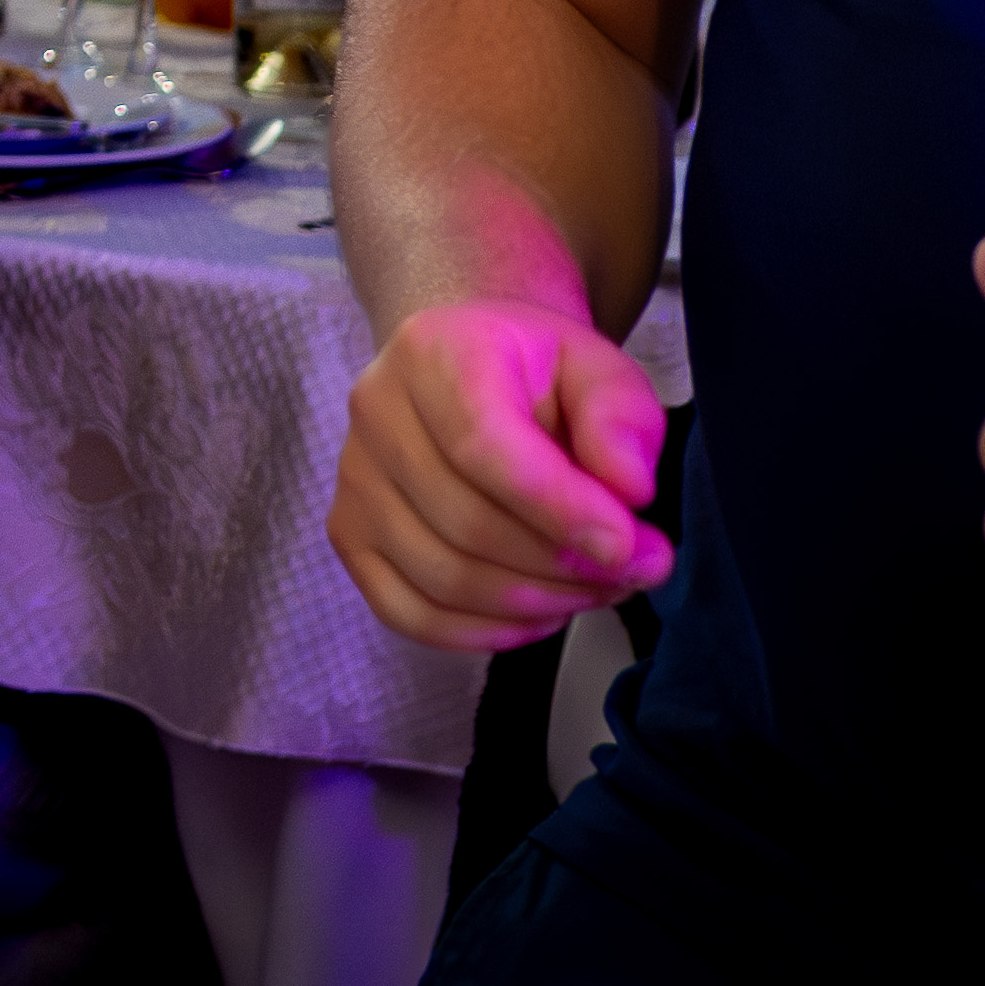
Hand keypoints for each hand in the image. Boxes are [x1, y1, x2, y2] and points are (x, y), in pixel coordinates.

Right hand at [331, 297, 671, 651]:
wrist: (469, 364)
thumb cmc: (536, 370)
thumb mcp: (599, 367)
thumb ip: (621, 419)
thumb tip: (627, 490)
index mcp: (433, 353)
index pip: (482, 447)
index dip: (559, 510)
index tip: (629, 545)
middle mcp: (376, 413)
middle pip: (464, 523)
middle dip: (563, 567)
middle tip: (635, 571)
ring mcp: (354, 479)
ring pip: (440, 577)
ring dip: (534, 603)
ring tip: (595, 587)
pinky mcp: (349, 532)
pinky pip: (407, 612)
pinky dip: (482, 632)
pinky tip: (538, 614)